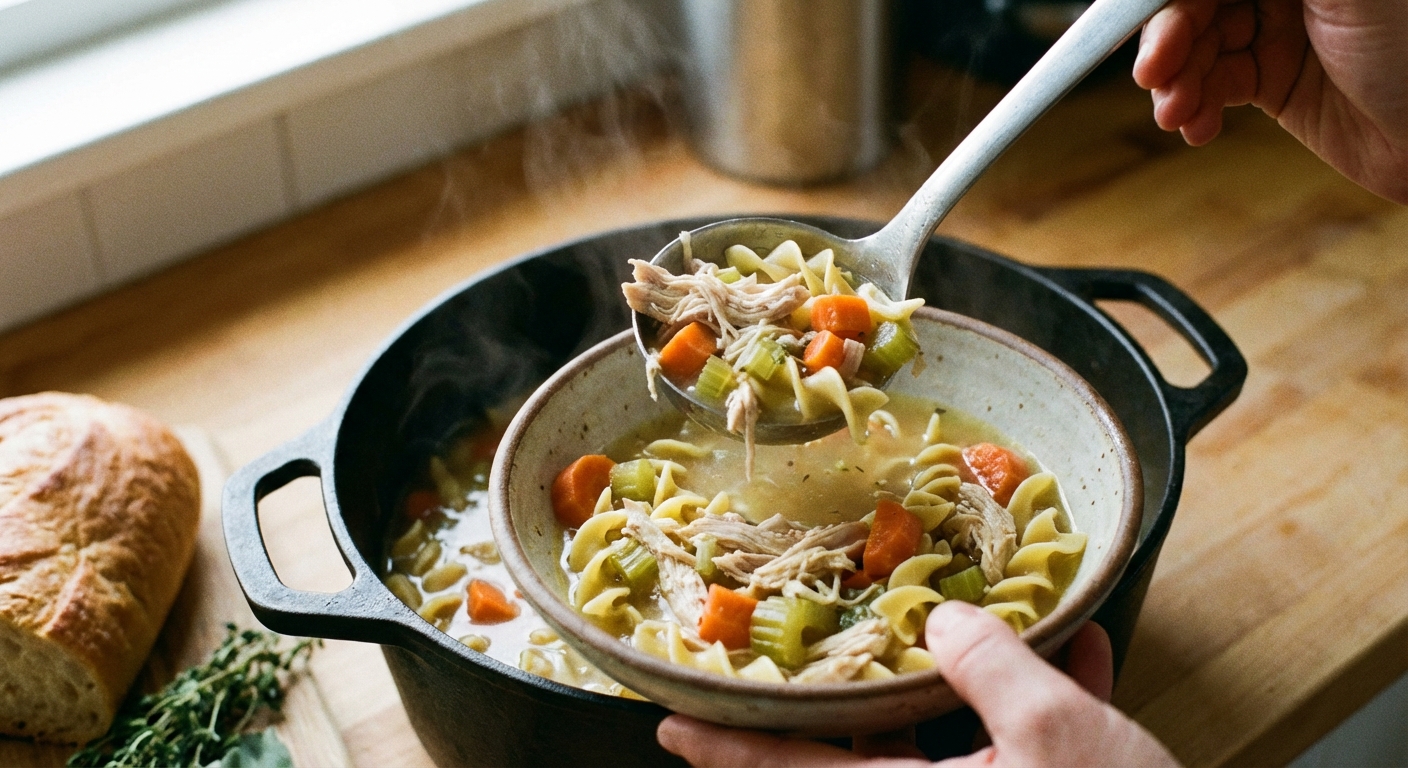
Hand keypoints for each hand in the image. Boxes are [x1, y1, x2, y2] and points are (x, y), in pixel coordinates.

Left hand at [656, 601, 1177, 766]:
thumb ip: (990, 665)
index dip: (723, 747)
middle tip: (811, 649)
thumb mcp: (1055, 730)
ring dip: (961, 691)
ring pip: (946, 751)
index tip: (665, 723)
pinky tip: (1084, 657)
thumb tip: (943, 619)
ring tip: (962, 626)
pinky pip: (1017, 757)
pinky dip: (1036, 712)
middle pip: (859, 758)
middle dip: (844, 699)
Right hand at [1132, 0, 1407, 202]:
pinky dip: (1194, 108)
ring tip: (1177, 112)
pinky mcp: (1273, 79)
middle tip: (1154, 72)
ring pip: (1196, 47)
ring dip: (1175, 83)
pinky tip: (1195, 125)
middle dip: (1168, 39)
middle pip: (1195, 4)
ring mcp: (1278, 31)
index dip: (1166, 0)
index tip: (1128, 18)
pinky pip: (1212, 86)